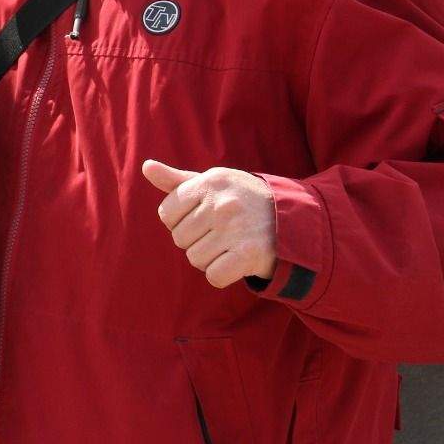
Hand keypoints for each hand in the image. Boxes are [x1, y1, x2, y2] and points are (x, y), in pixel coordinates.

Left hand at [142, 159, 276, 288]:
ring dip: (210, 258)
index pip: (166, 213)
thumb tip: (146, 167)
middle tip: (222, 233)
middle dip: (196, 240)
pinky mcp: (248, 254)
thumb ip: (178, 180)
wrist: (297, 222)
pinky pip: (213, 276)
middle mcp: (222, 203)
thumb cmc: (245, 200)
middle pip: (179, 238)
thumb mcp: (215, 183)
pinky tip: (236, 262)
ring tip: (231, 245)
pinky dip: (222, 274)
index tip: (202, 218)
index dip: (180, 221)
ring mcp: (235, 229)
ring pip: (195, 258)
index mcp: (210, 182)